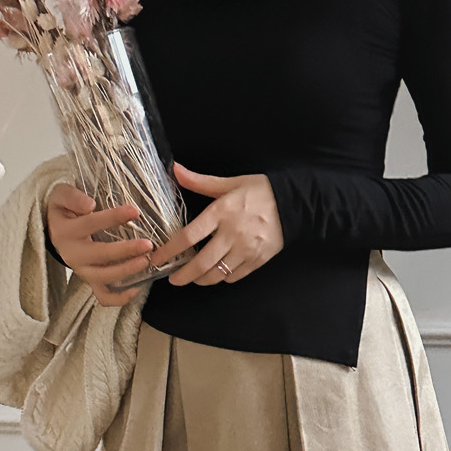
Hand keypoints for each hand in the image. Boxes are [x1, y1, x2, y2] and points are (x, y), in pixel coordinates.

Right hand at [45, 183, 153, 305]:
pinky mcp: (90, 281)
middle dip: (125, 251)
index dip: (113, 217)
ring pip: (103, 278)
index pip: (90, 224)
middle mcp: (72, 255)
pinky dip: (119, 298)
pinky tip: (137, 288)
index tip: (135, 211)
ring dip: (126, 272)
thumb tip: (89, 205)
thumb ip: (72, 197)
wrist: (54, 230)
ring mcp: (81, 271)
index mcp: (65, 232)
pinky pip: (103, 296)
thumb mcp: (60, 196)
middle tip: (147, 244)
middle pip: (100, 255)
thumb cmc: (64, 210)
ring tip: (146, 261)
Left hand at [146, 161, 284, 284]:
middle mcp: (232, 234)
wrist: (293, 203)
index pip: (189, 236)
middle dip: (183, 275)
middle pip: (201, 263)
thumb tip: (176, 170)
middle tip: (173, 279)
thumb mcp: (230, 183)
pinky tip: (217, 273)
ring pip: (217, 274)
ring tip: (193, 278)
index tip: (157, 258)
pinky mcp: (257, 260)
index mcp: (221, 212)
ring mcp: (246, 249)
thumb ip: (200, 182)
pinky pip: (234, 277)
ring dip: (201, 280)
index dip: (170, 250)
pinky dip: (222, 278)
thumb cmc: (260, 191)